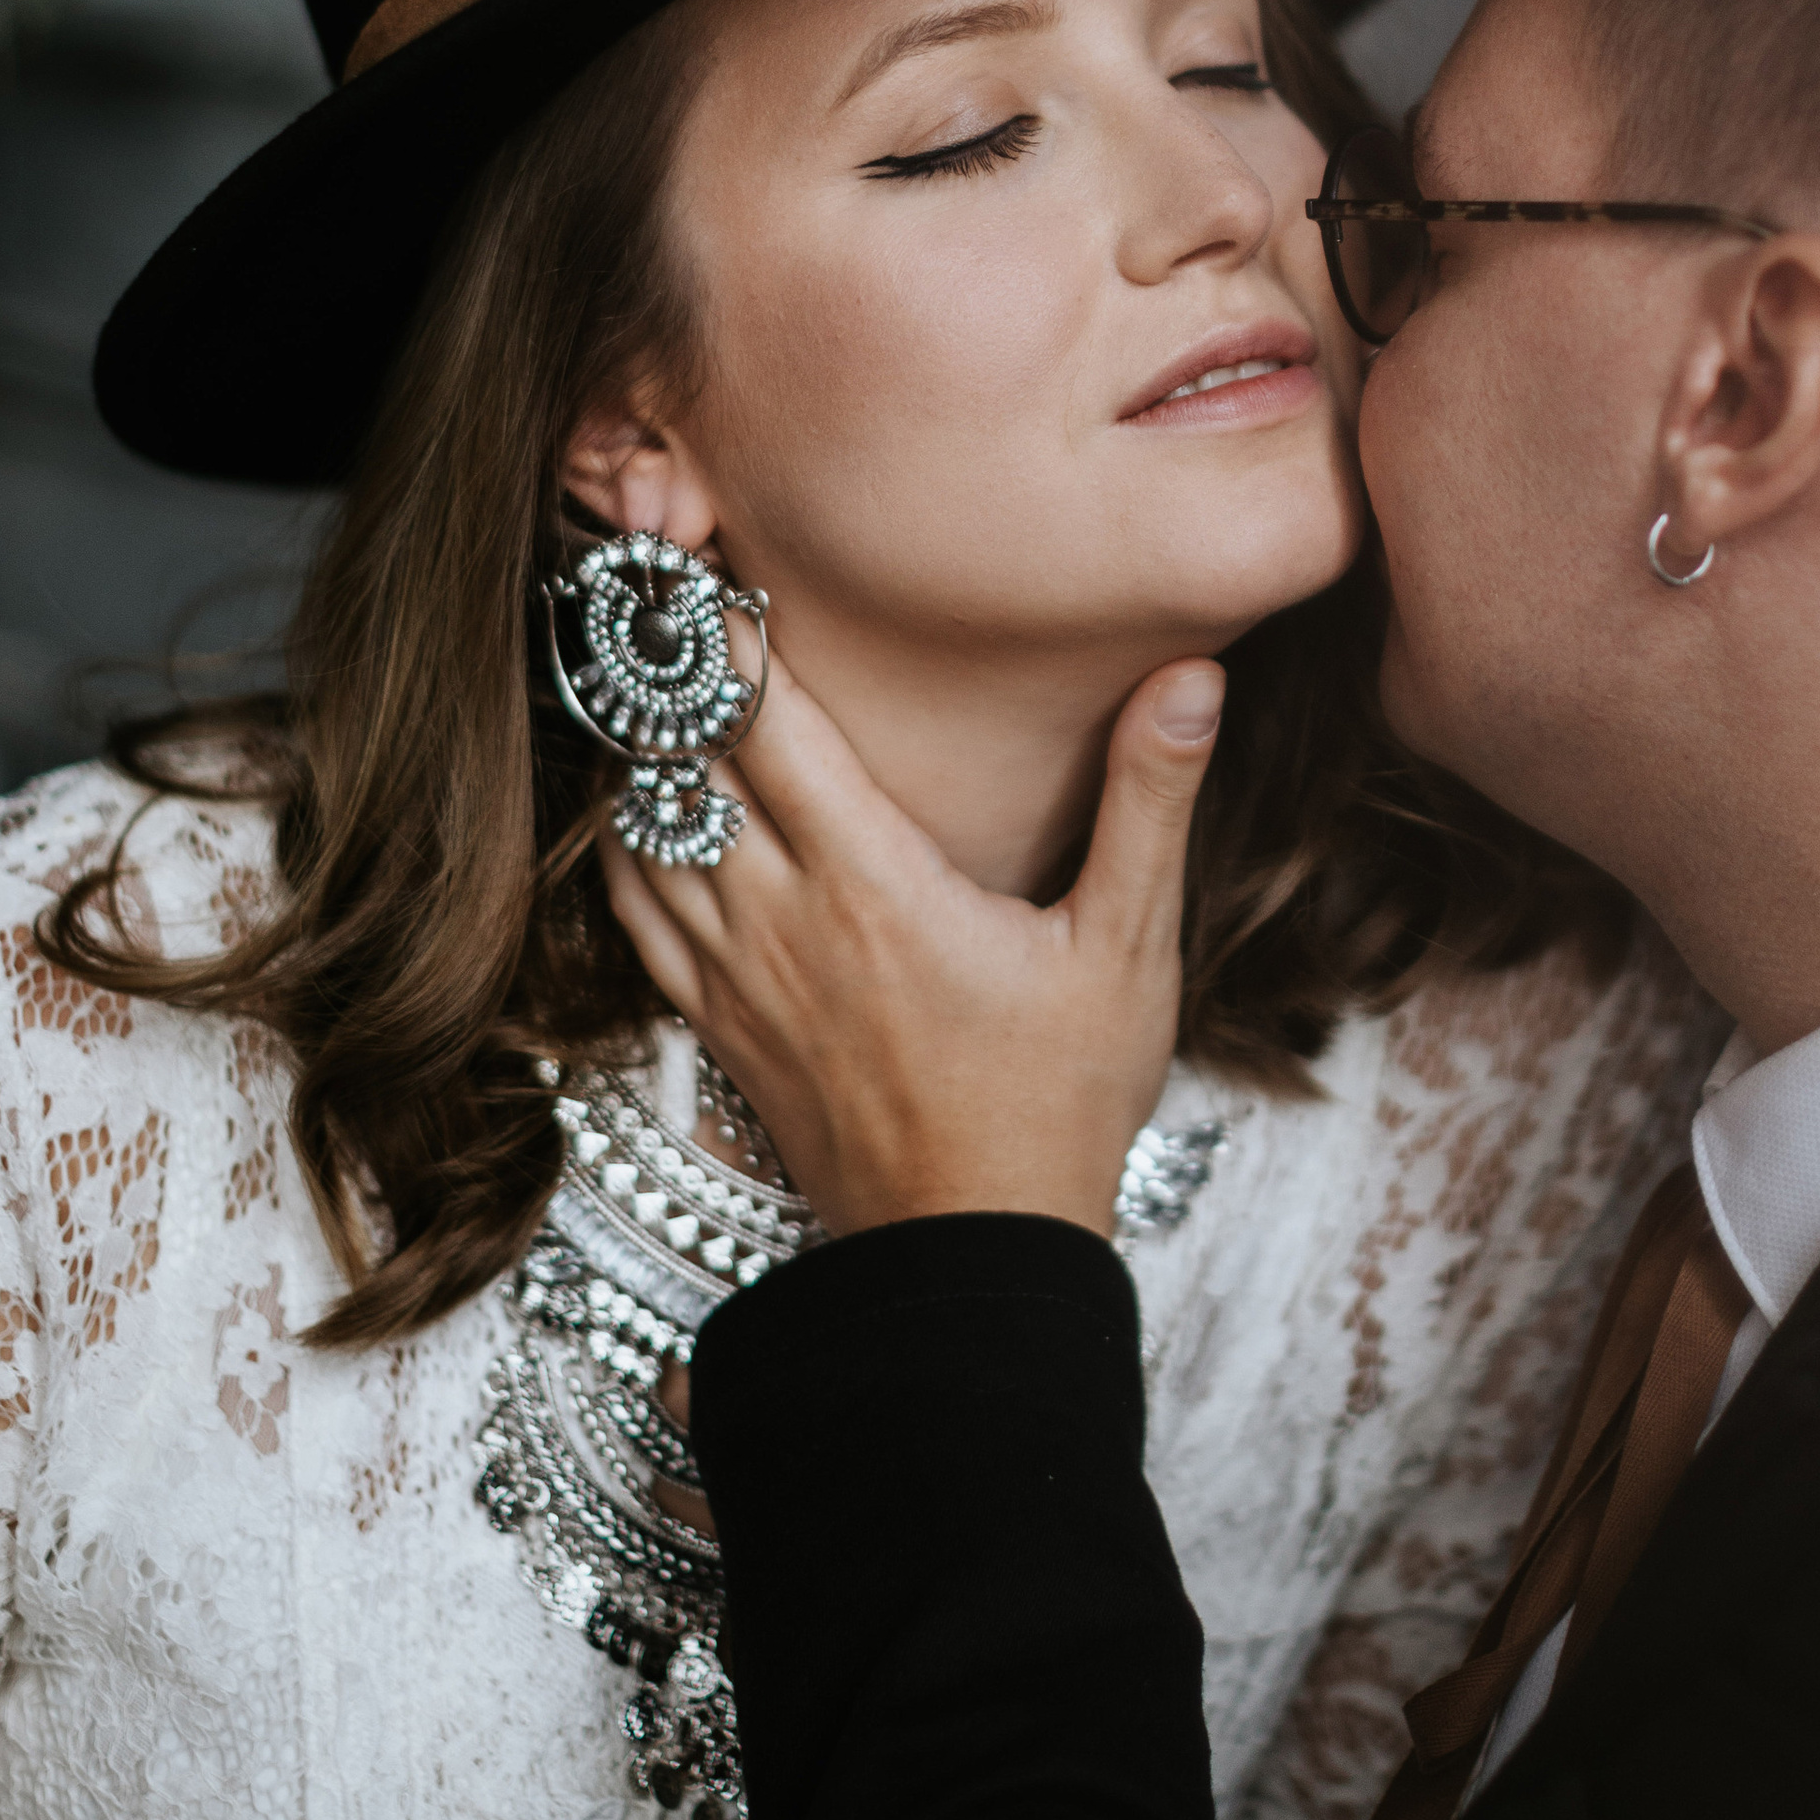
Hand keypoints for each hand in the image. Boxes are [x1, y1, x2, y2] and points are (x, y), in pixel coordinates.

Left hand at [598, 651, 1226, 1237]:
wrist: (971, 1257)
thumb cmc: (1058, 1103)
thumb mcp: (1127, 949)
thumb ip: (1151, 803)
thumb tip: (1193, 680)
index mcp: (872, 882)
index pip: (762, 721)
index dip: (725, 632)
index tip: (711, 561)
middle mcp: (781, 919)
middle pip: (679, 758)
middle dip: (666, 667)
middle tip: (661, 590)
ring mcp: (737, 976)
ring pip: (642, 828)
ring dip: (639, 748)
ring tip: (647, 674)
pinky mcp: (720, 1025)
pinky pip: (636, 909)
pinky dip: (626, 840)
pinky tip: (640, 804)